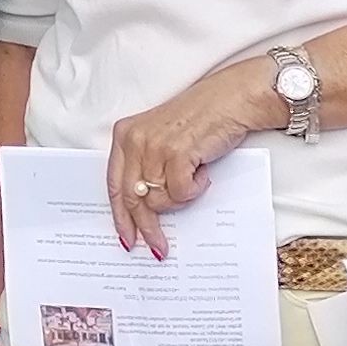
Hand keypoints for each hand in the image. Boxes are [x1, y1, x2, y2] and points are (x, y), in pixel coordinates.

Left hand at [102, 64, 270, 257]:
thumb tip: (143, 209)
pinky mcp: (176, 153)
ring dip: (179, 200)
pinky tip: (203, 172)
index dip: (120, 216)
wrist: (232, 98)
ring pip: (157, 200)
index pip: (114, 185)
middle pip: (132, 199)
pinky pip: (180, 193)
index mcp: (125, 134)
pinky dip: (194, 190)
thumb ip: (147, 165)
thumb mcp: (161, 138)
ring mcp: (154, 146)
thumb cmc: (201, 118)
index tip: (127, 238)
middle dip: (146, 227)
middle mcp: (135, 139)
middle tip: (158, 247)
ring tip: (194, 180)